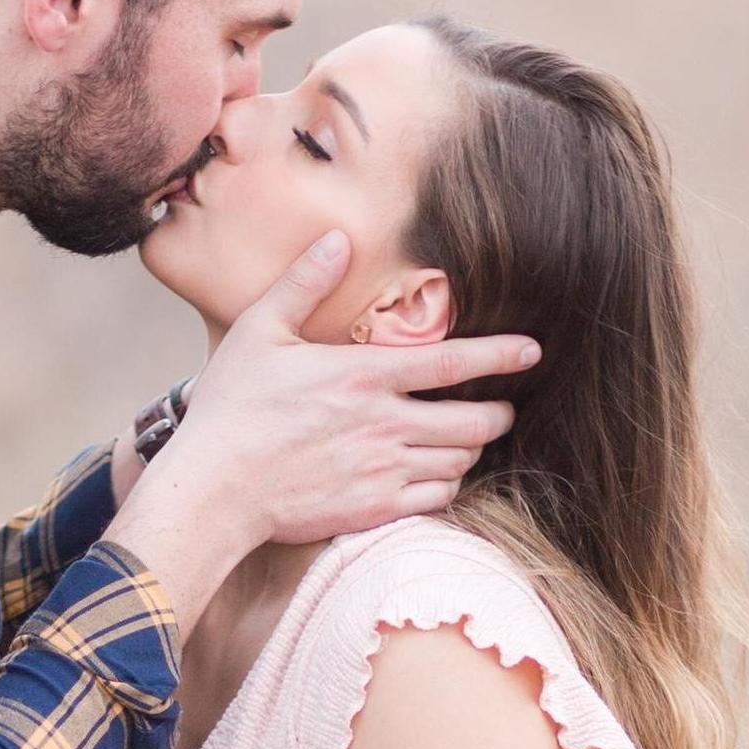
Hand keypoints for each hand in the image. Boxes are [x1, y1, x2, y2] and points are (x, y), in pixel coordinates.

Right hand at [167, 232, 540, 544]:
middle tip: (500, 409)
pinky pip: (437, 498)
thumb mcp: (259, 331)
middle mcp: (385, 424)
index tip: (533, 352)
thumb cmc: (232, 408)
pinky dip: (447, 486)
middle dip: (498, 414)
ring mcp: (383, 470)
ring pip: (461, 461)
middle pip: (475, 421)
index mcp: (364, 375)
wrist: (215, 488)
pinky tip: (435, 476)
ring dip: (472, 449)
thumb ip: (303, 284)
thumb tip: (337, 239)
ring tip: (465, 440)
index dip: (501, 356)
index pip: (453, 362)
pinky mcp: (375, 509)